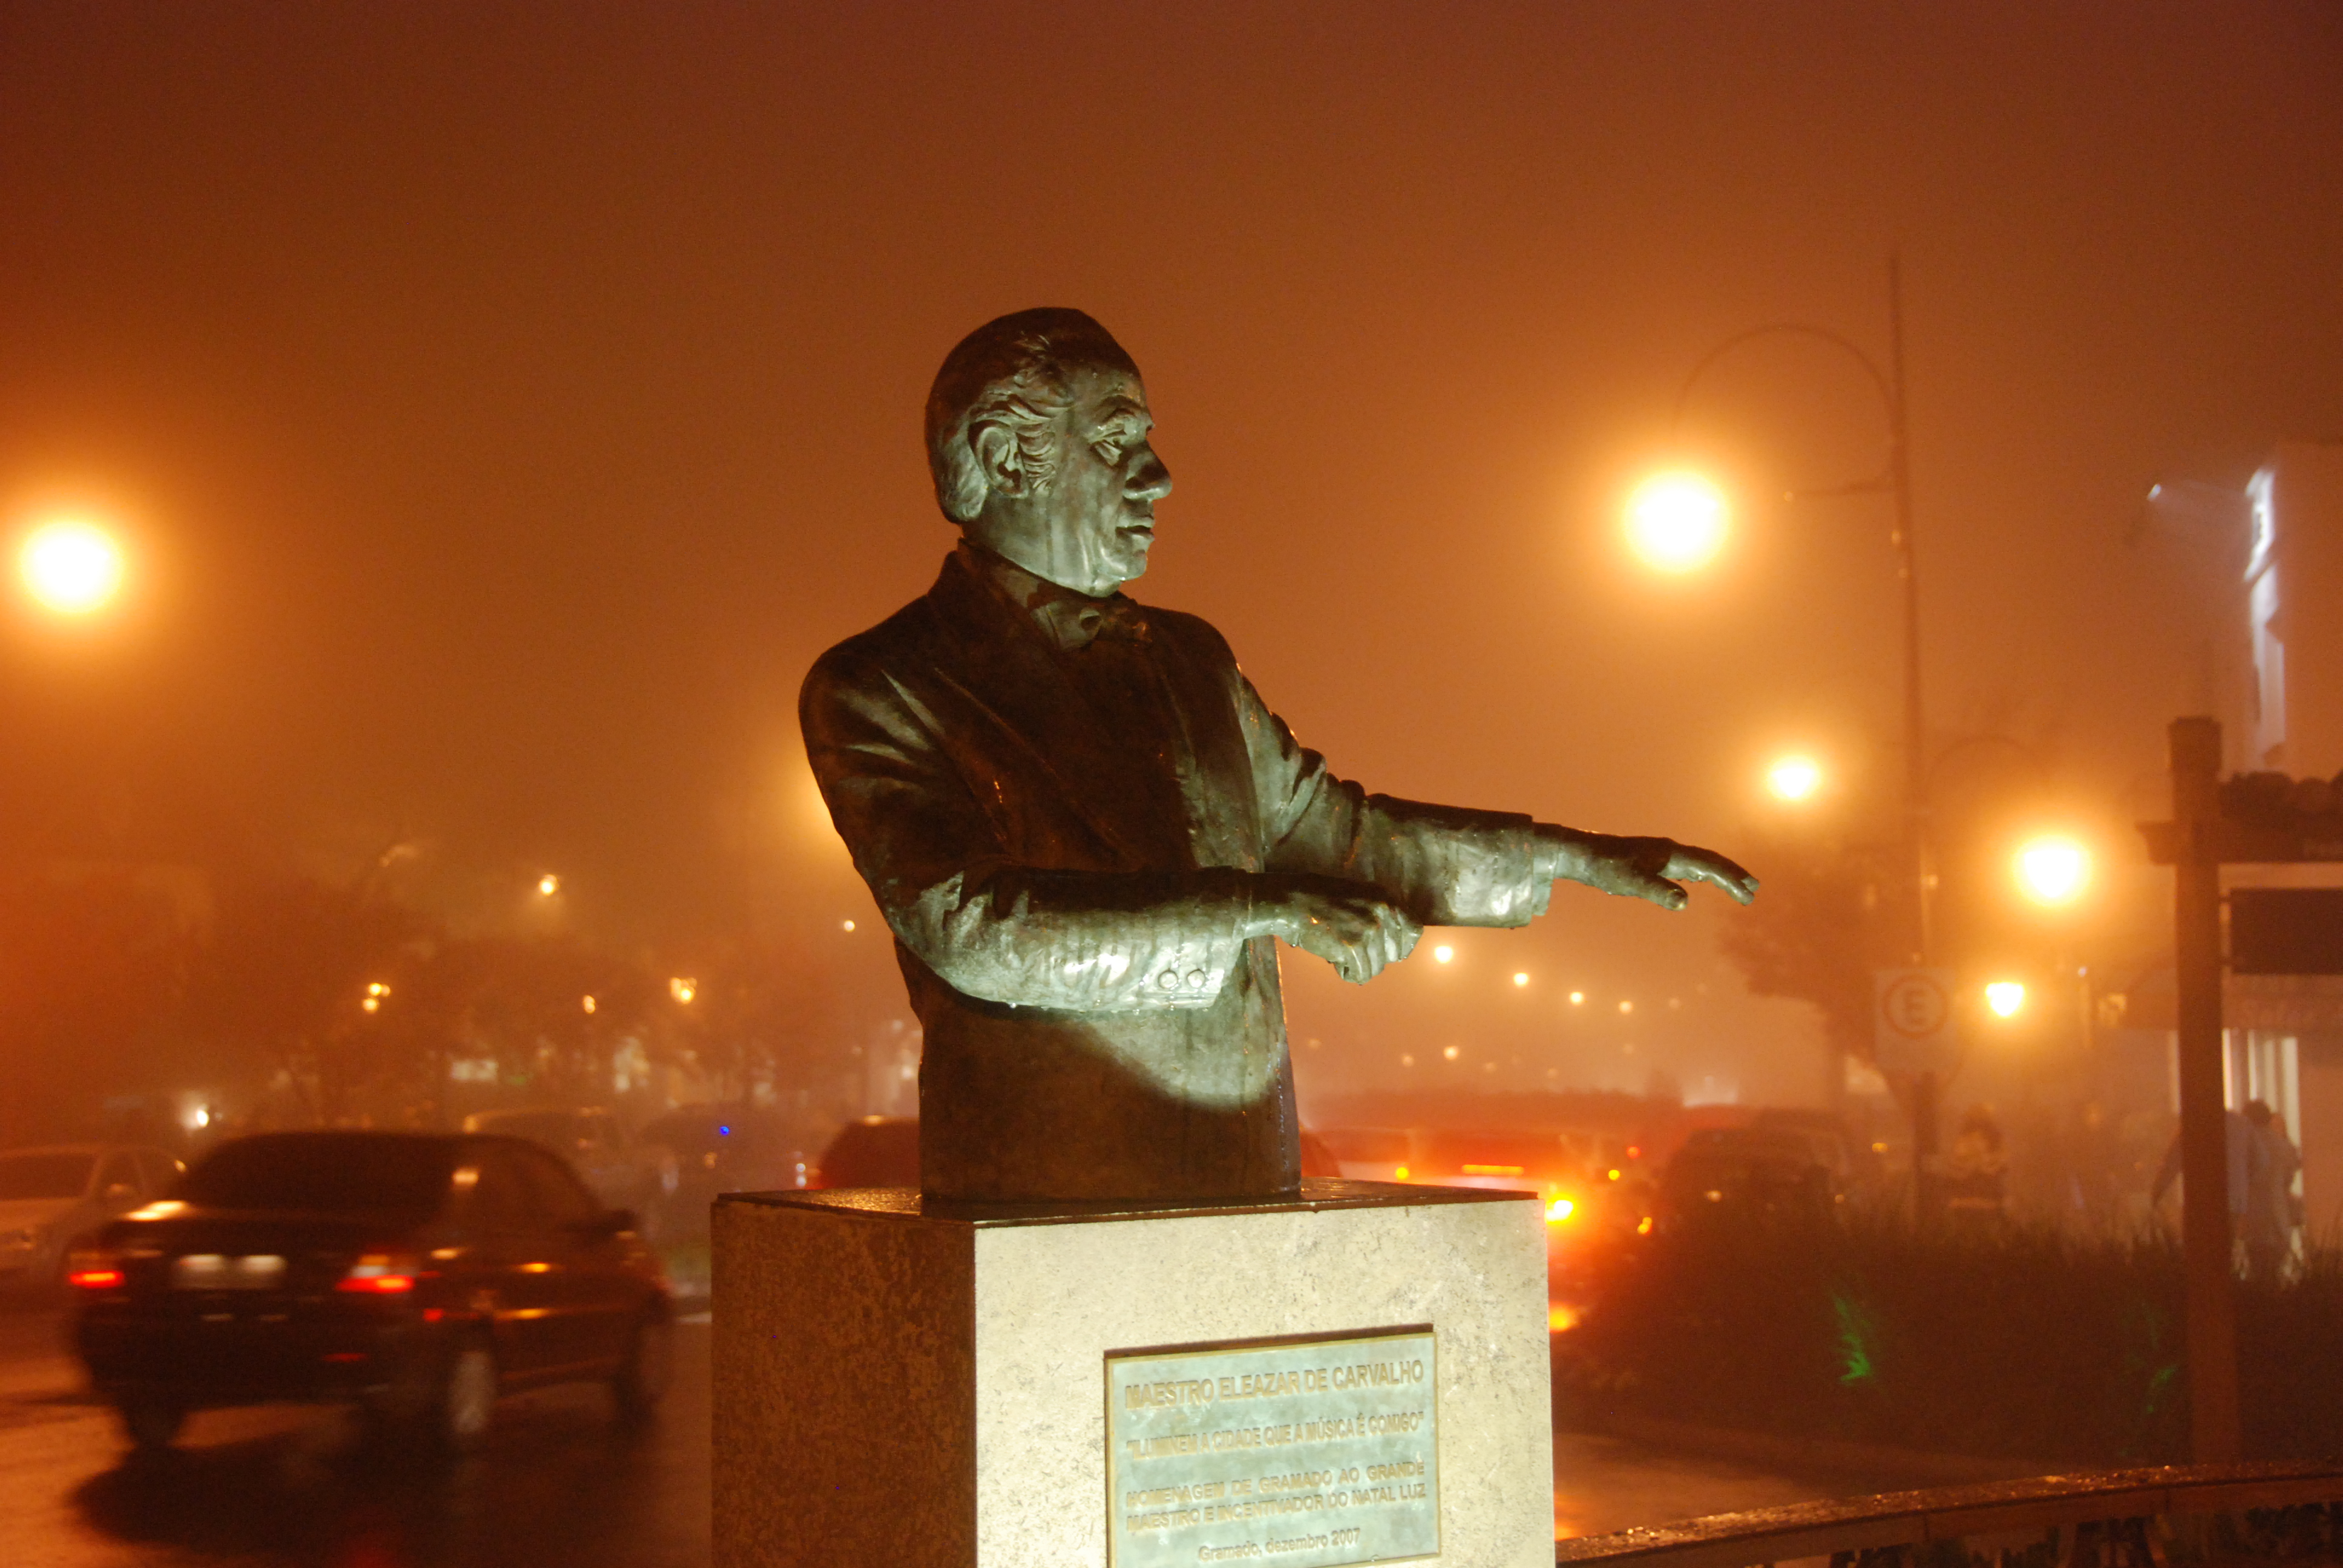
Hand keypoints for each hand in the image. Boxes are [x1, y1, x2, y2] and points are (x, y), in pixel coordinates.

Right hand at [1255, 876, 1420, 983]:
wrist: (1291, 901)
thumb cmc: (1319, 900)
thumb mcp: (1359, 896)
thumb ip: (1379, 914)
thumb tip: (1393, 946)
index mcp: (1387, 898)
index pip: (1414, 931)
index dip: (1400, 947)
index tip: (1387, 953)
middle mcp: (1384, 912)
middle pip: (1394, 955)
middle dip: (1374, 957)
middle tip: (1351, 949)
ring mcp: (1370, 929)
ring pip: (1376, 968)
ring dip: (1356, 965)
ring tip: (1336, 949)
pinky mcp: (1354, 947)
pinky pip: (1360, 975)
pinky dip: (1346, 972)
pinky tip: (1332, 958)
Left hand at [1557, 833, 1758, 911]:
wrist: (1582, 854)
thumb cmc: (1606, 869)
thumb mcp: (1632, 882)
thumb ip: (1658, 891)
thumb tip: (1684, 902)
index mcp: (1671, 854)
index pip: (1709, 865)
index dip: (1730, 879)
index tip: (1748, 893)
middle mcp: (1670, 851)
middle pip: (1709, 861)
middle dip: (1732, 875)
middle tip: (1753, 889)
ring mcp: (1662, 854)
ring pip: (1699, 863)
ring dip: (1719, 875)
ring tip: (1737, 888)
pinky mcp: (1652, 860)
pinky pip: (1685, 866)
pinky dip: (1701, 874)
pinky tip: (1699, 881)